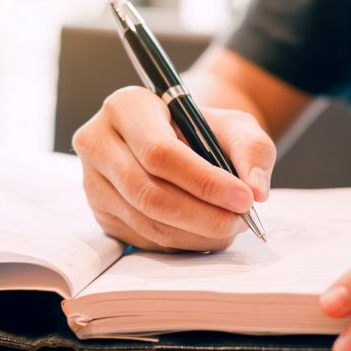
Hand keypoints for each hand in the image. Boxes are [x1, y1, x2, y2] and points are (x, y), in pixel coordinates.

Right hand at [72, 86, 275, 250]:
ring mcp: (94, 182)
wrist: (177, 139)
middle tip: (242, 220)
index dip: (204, 181)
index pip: (160, 153)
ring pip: (147, 222)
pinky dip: (183, 243)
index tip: (244, 198)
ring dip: (196, 234)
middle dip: (203, 216)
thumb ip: (252, 149)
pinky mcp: (102, 214)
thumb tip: (256, 190)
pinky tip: (206, 232)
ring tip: (230, 226)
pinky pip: (144, 239)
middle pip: (149, 194)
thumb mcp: (234, 124)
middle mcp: (98, 142)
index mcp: (126, 107)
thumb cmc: (202, 128)